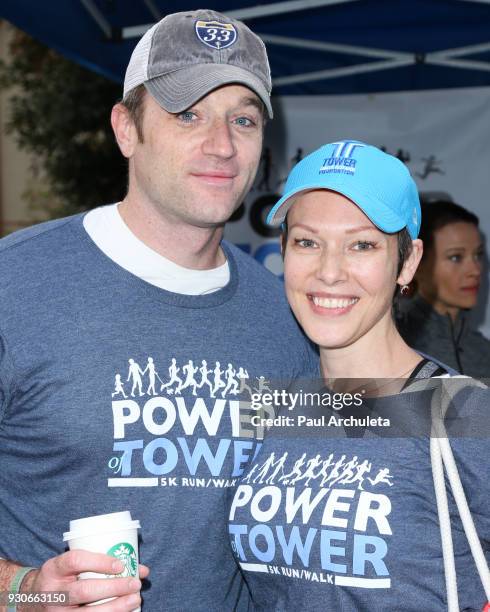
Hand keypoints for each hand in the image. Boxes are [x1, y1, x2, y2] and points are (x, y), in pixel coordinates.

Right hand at [19, 550, 148, 610]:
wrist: (33, 598)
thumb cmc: (63, 576)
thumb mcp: (70, 564)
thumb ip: (99, 562)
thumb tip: (142, 569)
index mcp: (54, 568)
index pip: (75, 560)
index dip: (99, 562)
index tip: (120, 565)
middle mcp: (53, 591)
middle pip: (84, 591)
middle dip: (113, 588)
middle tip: (135, 584)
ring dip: (116, 607)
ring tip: (135, 599)